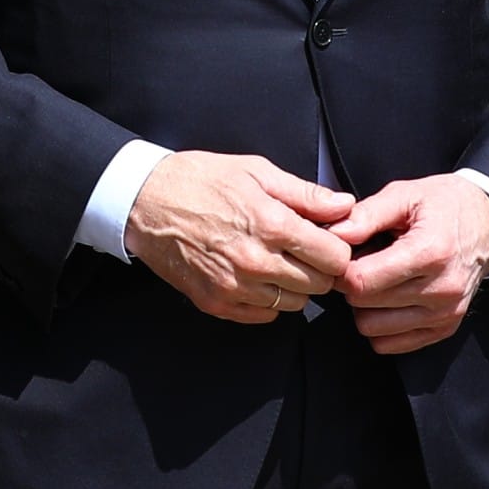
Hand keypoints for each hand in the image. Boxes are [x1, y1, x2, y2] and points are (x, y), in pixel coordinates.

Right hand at [126, 152, 354, 324]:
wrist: (143, 202)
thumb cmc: (200, 180)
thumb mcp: (256, 172)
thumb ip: (305, 193)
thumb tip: (345, 206)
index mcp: (271, 224)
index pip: (334, 258)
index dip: (336, 248)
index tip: (326, 240)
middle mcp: (256, 261)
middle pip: (319, 285)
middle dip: (319, 268)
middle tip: (303, 251)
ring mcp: (234, 287)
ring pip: (294, 303)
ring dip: (294, 286)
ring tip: (277, 261)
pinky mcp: (216, 303)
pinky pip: (264, 316)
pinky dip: (268, 300)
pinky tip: (255, 276)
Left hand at [336, 174, 488, 356]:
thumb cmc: (446, 206)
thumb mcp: (406, 195)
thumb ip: (367, 214)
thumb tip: (334, 233)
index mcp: (430, 253)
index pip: (362, 281)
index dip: (341, 268)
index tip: (344, 256)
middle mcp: (441, 289)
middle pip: (364, 306)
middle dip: (351, 285)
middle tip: (360, 264)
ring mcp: (445, 313)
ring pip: (373, 330)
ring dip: (365, 308)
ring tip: (376, 281)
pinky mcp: (445, 328)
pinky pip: (391, 344)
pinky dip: (381, 326)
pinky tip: (388, 300)